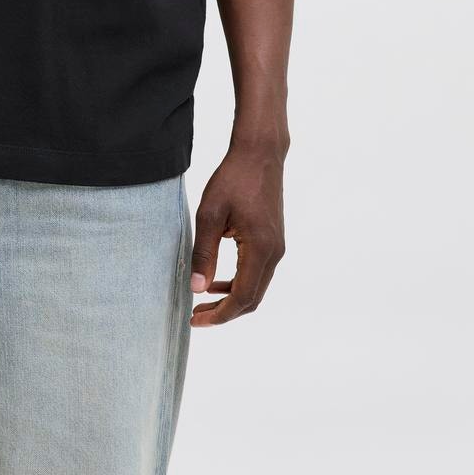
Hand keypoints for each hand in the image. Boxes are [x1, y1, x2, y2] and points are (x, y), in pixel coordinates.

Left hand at [189, 144, 285, 326]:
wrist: (259, 154)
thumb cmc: (232, 179)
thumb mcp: (210, 214)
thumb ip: (204, 253)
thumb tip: (197, 288)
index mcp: (260, 249)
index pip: (243, 297)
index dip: (220, 314)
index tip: (195, 320)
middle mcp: (275, 253)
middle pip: (252, 298)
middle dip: (224, 312)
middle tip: (196, 316)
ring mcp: (277, 247)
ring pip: (256, 287)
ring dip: (231, 298)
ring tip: (202, 300)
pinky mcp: (274, 240)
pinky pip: (258, 272)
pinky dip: (238, 282)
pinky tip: (216, 280)